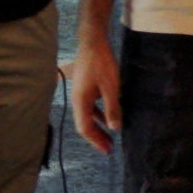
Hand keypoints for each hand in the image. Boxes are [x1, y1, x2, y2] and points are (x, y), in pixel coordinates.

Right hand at [67, 37, 122, 152]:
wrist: (92, 42)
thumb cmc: (101, 63)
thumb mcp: (111, 87)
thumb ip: (112, 108)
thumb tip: (115, 128)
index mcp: (80, 102)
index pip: (85, 128)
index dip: (96, 141)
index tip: (107, 150)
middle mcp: (77, 100)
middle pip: (85, 125)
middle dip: (97, 137)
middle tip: (109, 148)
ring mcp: (80, 95)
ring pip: (88, 117)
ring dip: (99, 128)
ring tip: (110, 137)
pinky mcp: (86, 89)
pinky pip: (91, 108)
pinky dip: (99, 116)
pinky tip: (109, 119)